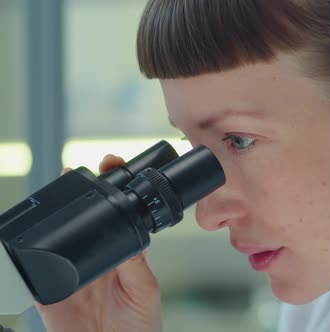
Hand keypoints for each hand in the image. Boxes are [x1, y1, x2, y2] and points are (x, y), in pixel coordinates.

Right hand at [35, 155, 161, 331]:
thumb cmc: (138, 328)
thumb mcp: (145, 292)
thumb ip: (137, 267)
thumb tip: (131, 237)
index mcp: (123, 254)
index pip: (118, 215)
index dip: (115, 189)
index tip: (112, 165)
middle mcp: (97, 258)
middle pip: (86, 218)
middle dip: (82, 192)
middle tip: (79, 172)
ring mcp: (72, 271)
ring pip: (59, 235)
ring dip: (56, 213)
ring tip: (59, 191)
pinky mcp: (49, 291)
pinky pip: (35, 268)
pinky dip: (30, 251)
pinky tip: (33, 234)